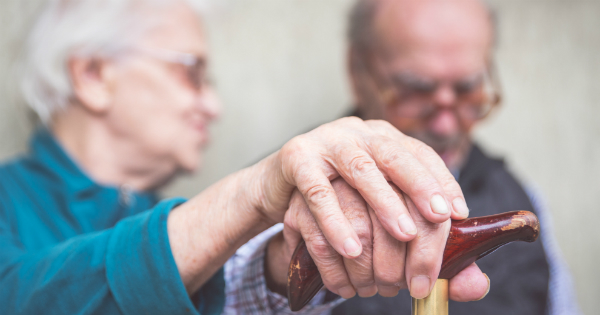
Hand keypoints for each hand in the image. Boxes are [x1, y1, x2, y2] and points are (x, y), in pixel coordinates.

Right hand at [258, 117, 468, 257]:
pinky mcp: (296, 157)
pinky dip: (335, 221)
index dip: (441, 180)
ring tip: (404, 235)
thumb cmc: (336, 200)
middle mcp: (359, 134)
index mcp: (383, 139)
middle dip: (420, 185)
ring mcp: (326, 141)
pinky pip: (318, 191)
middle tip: (439, 218)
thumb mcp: (374, 211)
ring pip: (360, 168)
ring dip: (384, 202)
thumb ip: (421, 245)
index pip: (420, 154)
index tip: (457, 213)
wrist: (279, 186)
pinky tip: (351, 248)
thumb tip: (473, 285)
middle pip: (395, 154)